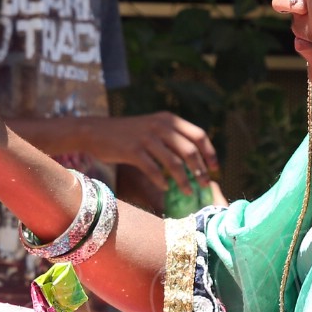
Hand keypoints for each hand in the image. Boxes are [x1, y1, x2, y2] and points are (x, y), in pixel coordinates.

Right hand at [83, 112, 218, 186]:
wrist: (96, 132)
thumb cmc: (127, 133)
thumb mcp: (152, 127)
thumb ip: (171, 137)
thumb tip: (194, 158)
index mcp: (168, 119)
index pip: (199, 135)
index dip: (210, 153)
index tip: (215, 169)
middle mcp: (160, 126)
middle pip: (189, 150)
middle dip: (200, 170)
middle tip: (205, 185)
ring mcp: (146, 138)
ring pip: (173, 163)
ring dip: (184, 180)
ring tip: (188, 192)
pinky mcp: (132, 151)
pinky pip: (153, 169)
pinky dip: (161, 181)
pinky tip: (165, 188)